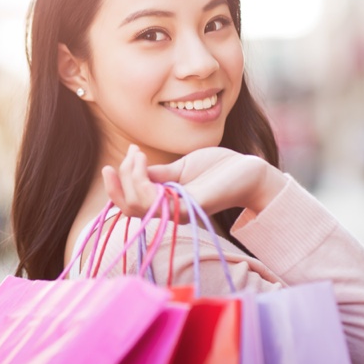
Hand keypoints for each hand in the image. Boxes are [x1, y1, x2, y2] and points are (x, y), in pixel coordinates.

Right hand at [102, 145, 287, 218]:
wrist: (247, 170)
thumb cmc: (216, 168)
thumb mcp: (179, 167)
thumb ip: (158, 173)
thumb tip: (134, 169)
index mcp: (164, 203)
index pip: (129, 203)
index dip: (116, 184)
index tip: (124, 154)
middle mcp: (168, 211)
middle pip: (127, 206)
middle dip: (120, 179)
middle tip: (132, 152)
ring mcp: (177, 211)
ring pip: (136, 204)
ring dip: (129, 176)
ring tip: (138, 154)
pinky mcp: (187, 207)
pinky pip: (153, 200)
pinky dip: (141, 179)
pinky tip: (145, 160)